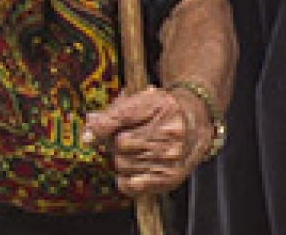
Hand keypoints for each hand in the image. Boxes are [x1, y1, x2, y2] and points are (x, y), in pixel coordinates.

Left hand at [81, 86, 209, 195]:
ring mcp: (171, 157)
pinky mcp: (170, 178)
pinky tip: (133, 170)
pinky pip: (132, 185)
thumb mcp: (143, 99)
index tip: (89, 135)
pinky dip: (126, 179)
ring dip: (121, 159)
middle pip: (120, 143)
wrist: (197, 122)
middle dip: (114, 142)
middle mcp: (169, 132)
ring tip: (134, 152)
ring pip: (123, 164)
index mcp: (161, 105)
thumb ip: (114, 113)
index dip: (102, 127)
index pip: (124, 117)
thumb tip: (88, 130)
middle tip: (124, 138)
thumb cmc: (164, 110)